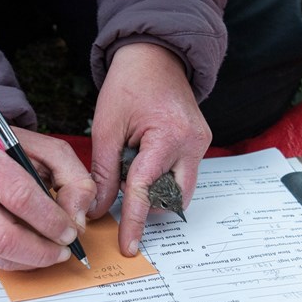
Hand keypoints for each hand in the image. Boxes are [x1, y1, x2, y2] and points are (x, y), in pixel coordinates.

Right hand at [0, 128, 96, 269]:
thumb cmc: (17, 153)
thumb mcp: (54, 154)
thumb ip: (75, 181)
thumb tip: (77, 221)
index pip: (19, 197)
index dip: (50, 220)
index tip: (71, 231)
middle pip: (1, 235)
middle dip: (40, 251)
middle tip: (64, 250)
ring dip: (32, 260)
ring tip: (55, 252)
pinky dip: (21, 261)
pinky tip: (37, 250)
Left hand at [88, 43, 211, 255]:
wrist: (156, 56)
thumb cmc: (130, 83)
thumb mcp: (107, 126)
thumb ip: (104, 171)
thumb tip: (100, 208)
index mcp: (169, 136)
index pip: (147, 190)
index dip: (134, 221)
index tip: (129, 245)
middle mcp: (193, 144)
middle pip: (174, 199)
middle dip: (149, 203)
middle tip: (124, 187)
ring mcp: (201, 144)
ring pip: (180, 190)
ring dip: (155, 189)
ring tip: (134, 163)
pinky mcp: (200, 144)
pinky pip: (182, 175)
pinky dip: (162, 177)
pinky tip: (145, 160)